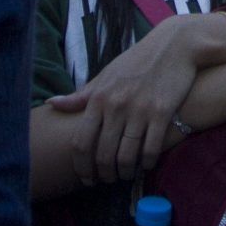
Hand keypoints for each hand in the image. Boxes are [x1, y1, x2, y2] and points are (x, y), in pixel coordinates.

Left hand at [48, 12, 217, 181]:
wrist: (174, 45)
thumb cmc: (137, 61)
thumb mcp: (106, 75)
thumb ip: (81, 95)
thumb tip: (50, 103)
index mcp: (98, 98)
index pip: (81, 142)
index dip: (81, 166)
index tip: (86, 177)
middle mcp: (116, 105)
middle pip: (103, 154)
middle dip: (103, 174)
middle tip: (107, 180)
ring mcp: (139, 110)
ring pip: (126, 156)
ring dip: (124, 172)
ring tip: (126, 174)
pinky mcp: (162, 113)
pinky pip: (150, 149)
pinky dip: (146, 163)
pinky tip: (146, 164)